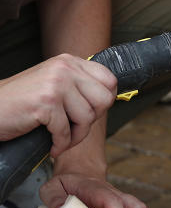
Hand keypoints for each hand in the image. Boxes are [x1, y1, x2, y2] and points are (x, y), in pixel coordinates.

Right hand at [0, 54, 116, 157]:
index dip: (104, 101)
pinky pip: (67, 132)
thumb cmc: (22, 103)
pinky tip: (51, 145)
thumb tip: (111, 98)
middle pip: (104, 100)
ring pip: (87, 118)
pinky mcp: (45, 102)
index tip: (90, 112)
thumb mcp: (54, 85)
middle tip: (73, 128)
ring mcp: (55, 84)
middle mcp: (64, 68)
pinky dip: (60, 144)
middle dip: (91, 121)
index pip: (109, 80)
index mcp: (69, 62)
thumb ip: (79, 86)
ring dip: (74, 136)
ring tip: (60, 137)